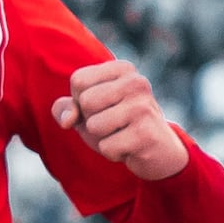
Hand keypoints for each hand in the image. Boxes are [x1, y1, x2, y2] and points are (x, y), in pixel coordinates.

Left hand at [52, 58, 192, 180]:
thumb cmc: (118, 126)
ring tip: (121, 134)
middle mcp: (137, 82)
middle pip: (85, 101)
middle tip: (114, 123)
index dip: (80, 101)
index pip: (78, 80)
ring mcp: (143, 107)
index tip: (103, 107)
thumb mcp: (87, 112)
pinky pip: (107, 147)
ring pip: (93, 125)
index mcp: (123, 69)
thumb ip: (65, 108)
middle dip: (91, 120)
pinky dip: (113, 153)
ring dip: (102, 138)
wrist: (158, 151)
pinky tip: (130, 147)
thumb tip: (67, 119)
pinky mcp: (146, 133)